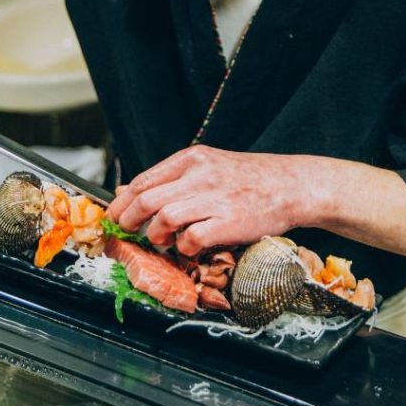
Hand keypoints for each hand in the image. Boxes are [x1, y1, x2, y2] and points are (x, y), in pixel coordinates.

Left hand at [105, 145, 321, 255]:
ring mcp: (215, 198)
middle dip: (129, 221)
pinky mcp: (229, 221)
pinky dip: (184, 247)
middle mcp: (200, 174)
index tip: (114, 216)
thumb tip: (128, 190)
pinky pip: (191, 238)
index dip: (122, 202)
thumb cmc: (248, 179)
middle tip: (126, 233)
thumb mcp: (208, 167)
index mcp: (193, 159)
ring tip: (162, 241)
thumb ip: (172, 179)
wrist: (291, 185)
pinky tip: (189, 246)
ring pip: (164, 218)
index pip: (144, 180)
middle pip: (147, 199)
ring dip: (156, 236)